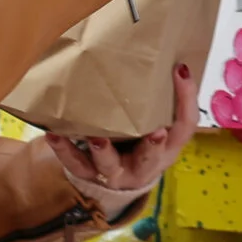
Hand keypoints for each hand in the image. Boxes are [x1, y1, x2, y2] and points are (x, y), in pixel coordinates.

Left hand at [48, 62, 201, 215]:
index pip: (185, 126)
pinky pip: (75, 163)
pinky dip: (64, 149)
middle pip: (151, 158)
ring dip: (104, 151)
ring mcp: (115, 172)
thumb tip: (174, 60)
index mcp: (167, 148)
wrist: (117, 181)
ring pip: (109, 165)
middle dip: (153, 147)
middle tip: (155, 132)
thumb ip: (165, 98)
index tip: (179, 70)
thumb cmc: (141, 142)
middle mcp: (144, 164)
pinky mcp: (87, 173)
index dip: (186, 99)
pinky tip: (55, 133)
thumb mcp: (159, 124)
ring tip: (96, 137)